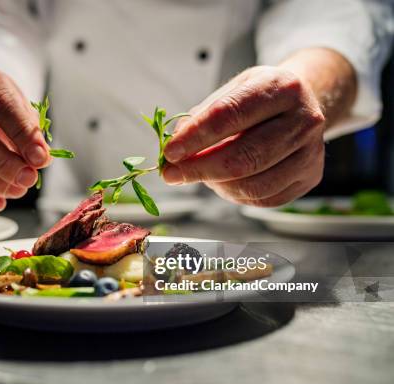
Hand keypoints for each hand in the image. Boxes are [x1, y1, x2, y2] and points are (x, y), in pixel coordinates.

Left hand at [162, 65, 326, 206]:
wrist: (302, 104)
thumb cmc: (260, 98)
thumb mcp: (232, 90)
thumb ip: (202, 116)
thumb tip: (174, 146)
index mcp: (282, 87)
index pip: (230, 115)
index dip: (196, 137)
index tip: (169, 152)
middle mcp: (304, 119)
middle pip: (244, 156)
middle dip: (199, 169)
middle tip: (171, 174)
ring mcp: (311, 152)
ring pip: (253, 184)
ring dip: (215, 184)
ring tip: (198, 174)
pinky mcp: (310, 177)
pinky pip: (262, 199)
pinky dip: (233, 195)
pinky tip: (222, 182)